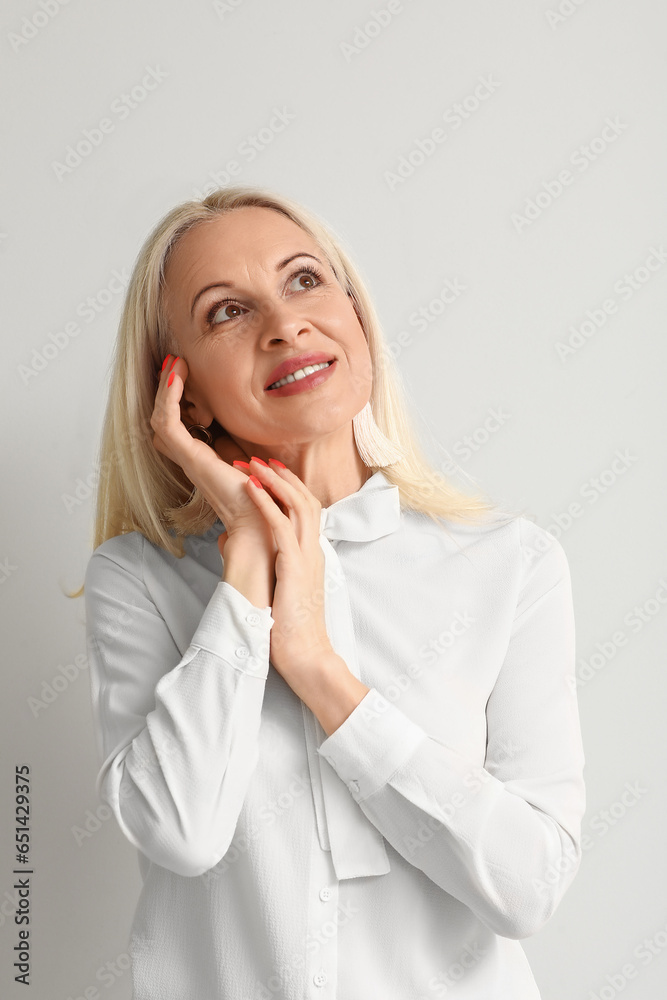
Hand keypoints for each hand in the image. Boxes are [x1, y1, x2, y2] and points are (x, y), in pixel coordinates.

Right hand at [149, 355, 280, 558]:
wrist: (261, 524)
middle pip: (162, 419)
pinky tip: (177, 377)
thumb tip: (257, 451)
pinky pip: (168, 422)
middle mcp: (190, 459)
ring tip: (174, 364)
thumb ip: (249, 456)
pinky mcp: (191, 457)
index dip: (174, 400)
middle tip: (174, 363)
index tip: (184, 374)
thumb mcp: (255, 467)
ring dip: (165, 388)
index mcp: (202, 460)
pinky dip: (169, 397)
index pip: (175, 427)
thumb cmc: (263, 500)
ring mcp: (188, 458)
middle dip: (165, 389)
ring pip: (161, 418)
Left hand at [242, 458, 335, 691]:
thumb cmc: (289, 631)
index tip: (266, 472)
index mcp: (309, 556)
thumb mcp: (274, 591)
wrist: (306, 657)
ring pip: (299, 506)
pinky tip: (251, 489)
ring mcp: (307, 558)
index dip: (287, 488)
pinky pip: (282, 527)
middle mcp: (313, 552)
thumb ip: (256, 562)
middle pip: (307, 500)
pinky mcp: (295, 568)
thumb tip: (227, 542)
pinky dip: (267, 504)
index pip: (305, 511)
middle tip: (259, 458)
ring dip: (275, 482)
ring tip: (254, 464)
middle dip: (282, 476)